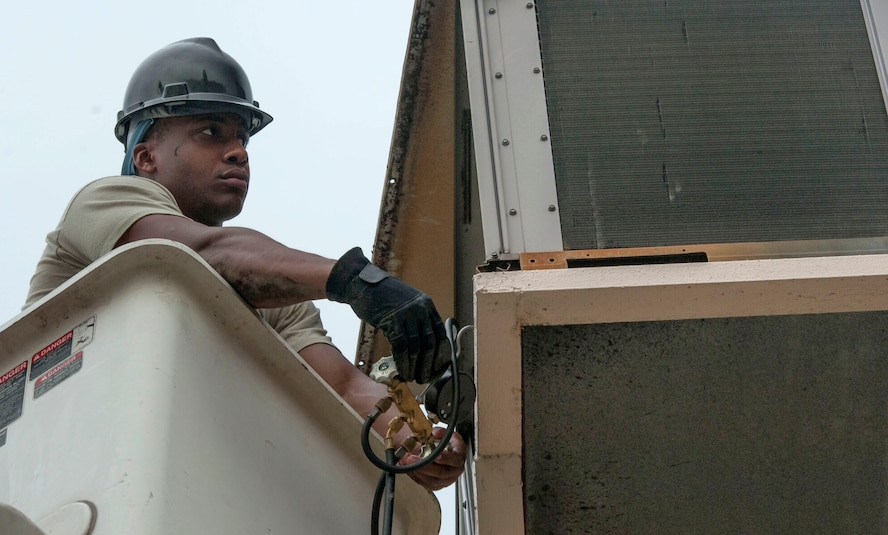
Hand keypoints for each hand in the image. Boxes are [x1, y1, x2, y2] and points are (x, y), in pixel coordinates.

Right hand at [326, 247, 447, 383]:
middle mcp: (420, 309)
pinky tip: (402, 370)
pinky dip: (402, 361)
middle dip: (428, 364)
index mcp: (427, 305)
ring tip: (412, 377)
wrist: (362, 284)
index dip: (441, 353)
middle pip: (429, 342)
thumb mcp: (407, 303)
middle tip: (425, 377)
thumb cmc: (383, 296)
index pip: (440, 333)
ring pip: (415, 347)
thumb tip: (423, 346)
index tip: (438, 367)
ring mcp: (406, 314)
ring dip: (414, 366)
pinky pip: (400, 347)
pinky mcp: (391, 320)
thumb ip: (417, 320)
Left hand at [400, 427, 466, 491]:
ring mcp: (446, 479)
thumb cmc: (443, 443)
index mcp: (459, 455)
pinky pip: (425, 484)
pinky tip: (408, 468)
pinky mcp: (437, 485)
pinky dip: (415, 476)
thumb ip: (440, 432)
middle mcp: (455, 469)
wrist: (440, 451)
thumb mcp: (444, 433)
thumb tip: (436, 433)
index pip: (455, 459)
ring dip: (417, 471)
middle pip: (441, 472)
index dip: (445, 458)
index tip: (436, 456)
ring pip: (432, 480)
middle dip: (424, 465)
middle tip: (411, 458)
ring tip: (405, 462)